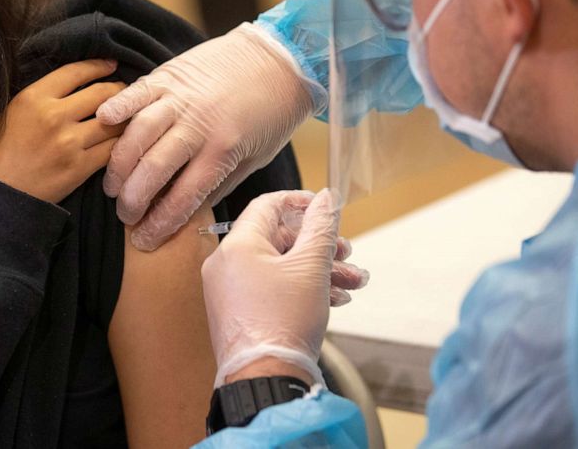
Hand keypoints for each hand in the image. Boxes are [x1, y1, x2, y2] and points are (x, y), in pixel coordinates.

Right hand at [0, 59, 124, 203]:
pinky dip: (120, 144)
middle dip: (119, 90)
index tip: (111, 64)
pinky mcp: (79, 168)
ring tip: (130, 116)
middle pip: (101, 94)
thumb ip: (41, 97)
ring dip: (125, 118)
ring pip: (113, 123)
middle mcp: (53, 116)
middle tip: (126, 92)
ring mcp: (68, 143)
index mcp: (33, 97)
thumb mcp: (12, 111)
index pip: (76, 71)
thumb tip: (73, 85)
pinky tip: (122, 141)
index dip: (98, 65)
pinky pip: (111, 150)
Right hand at [97, 23, 314, 250]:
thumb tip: (188, 210)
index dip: (158, 224)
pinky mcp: (171, 75)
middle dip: (132, 199)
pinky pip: (137, 92)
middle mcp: (199, 125)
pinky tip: (103, 122)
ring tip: (112, 184)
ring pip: (138, 133)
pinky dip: (118, 106)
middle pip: (152, 169)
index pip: (182, 198)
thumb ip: (220, 183)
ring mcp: (181, 98)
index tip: (143, 240)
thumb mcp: (256, 158)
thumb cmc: (272, 113)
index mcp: (223, 150)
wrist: (281, 60)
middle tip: (124, 214)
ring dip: (118, 163)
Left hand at [200, 189, 367, 386]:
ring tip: (351, 283)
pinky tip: (334, 300)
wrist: (266, 379)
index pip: (267, 206)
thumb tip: (326, 198)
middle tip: (347, 254)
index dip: (300, 202)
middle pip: (278, 239)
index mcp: (237, 246)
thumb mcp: (311, 268)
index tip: (326, 209)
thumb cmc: (284, 322)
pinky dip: (300, 288)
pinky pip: (270, 288)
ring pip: (279, 267)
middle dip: (319, 246)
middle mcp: (226, 264)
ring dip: (318, 270)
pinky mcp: (238, 312)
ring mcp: (229, 290)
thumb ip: (320, 228)